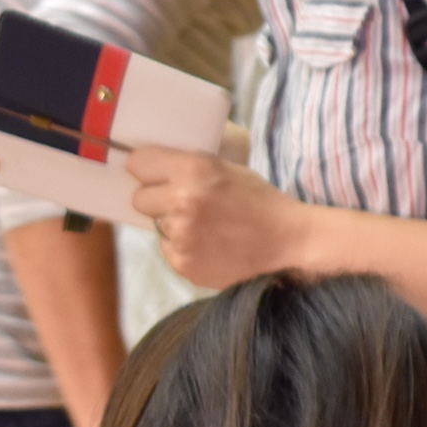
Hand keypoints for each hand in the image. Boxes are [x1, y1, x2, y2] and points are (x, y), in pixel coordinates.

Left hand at [127, 145, 307, 287]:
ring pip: (157, 226)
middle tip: (186, 205)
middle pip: (139, 198)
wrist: (289, 240)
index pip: (138, 163)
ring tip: (207, 228)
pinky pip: (168, 249)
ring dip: (175, 225)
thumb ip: (189, 167)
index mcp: (193, 170)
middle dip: (158, 200)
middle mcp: (181, 201)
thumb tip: (152, 168)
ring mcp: (180, 236)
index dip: (148, 169)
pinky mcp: (183, 263)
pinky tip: (211, 246)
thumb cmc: (260, 200)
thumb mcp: (227, 169)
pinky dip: (184, 248)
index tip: (157, 176)